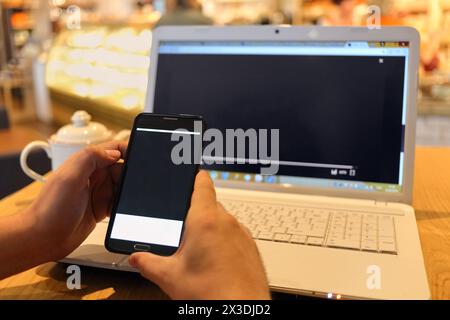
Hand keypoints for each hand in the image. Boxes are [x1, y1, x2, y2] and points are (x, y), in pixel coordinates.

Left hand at [27, 141, 126, 260]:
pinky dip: (125, 205)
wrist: (42, 239)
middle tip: (137, 183)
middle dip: (131, 174)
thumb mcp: (69, 177)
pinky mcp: (101, 209)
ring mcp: (97, 193)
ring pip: (123, 186)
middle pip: (122, 168)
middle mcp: (93, 176)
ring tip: (130, 199)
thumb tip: (115, 152)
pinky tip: (124, 210)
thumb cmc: (50, 210)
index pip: (112, 148)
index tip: (142, 157)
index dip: (128, 150)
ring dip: (128, 191)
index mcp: (85, 164)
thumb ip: (90, 158)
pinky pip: (120, 203)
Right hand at [129, 171, 270, 299]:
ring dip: (210, 229)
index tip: (187, 174)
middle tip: (181, 232)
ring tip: (197, 252)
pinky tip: (214, 261)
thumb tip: (135, 257)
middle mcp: (227, 222)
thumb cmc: (212, 294)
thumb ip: (148, 263)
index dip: (193, 175)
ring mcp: (242, 233)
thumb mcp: (170, 277)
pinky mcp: (251, 247)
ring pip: (222, 221)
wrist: (242, 311)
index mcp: (205, 220)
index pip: (201, 182)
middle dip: (194, 214)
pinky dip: (224, 241)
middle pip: (209, 204)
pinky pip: (234, 235)